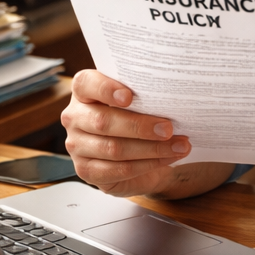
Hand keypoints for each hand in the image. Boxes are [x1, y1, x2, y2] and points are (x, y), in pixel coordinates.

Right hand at [61, 69, 191, 196]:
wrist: (140, 154)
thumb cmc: (139, 118)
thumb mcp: (140, 102)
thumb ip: (144, 96)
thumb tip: (172, 97)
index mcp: (84, 92)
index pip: (86, 83)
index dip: (106, 89)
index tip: (129, 96)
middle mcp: (75, 117)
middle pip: (103, 121)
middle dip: (140, 126)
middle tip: (168, 128)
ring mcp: (77, 146)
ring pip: (113, 148)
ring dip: (152, 149)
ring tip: (179, 145)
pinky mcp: (87, 170)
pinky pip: (119, 169)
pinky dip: (148, 164)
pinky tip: (168, 158)